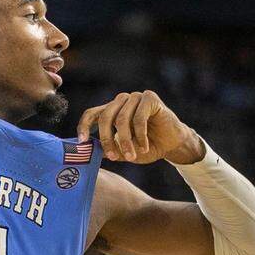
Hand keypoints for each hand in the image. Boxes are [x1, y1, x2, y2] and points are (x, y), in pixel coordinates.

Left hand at [77, 90, 205, 164]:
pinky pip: (139, 118)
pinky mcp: (149, 98)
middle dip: (107, 140)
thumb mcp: (124, 152)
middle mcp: (121, 102)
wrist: (172, 145)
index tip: (82, 142)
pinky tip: (144, 147)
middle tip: (113, 157)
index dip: (84, 126)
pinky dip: (140, 136)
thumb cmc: (147, 147)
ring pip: (121, 119)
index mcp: (112, 111)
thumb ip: (109, 150)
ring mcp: (135, 98)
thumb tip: (89, 152)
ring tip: (132, 156)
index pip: (92, 114)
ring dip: (125, 141)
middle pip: (105, 117)